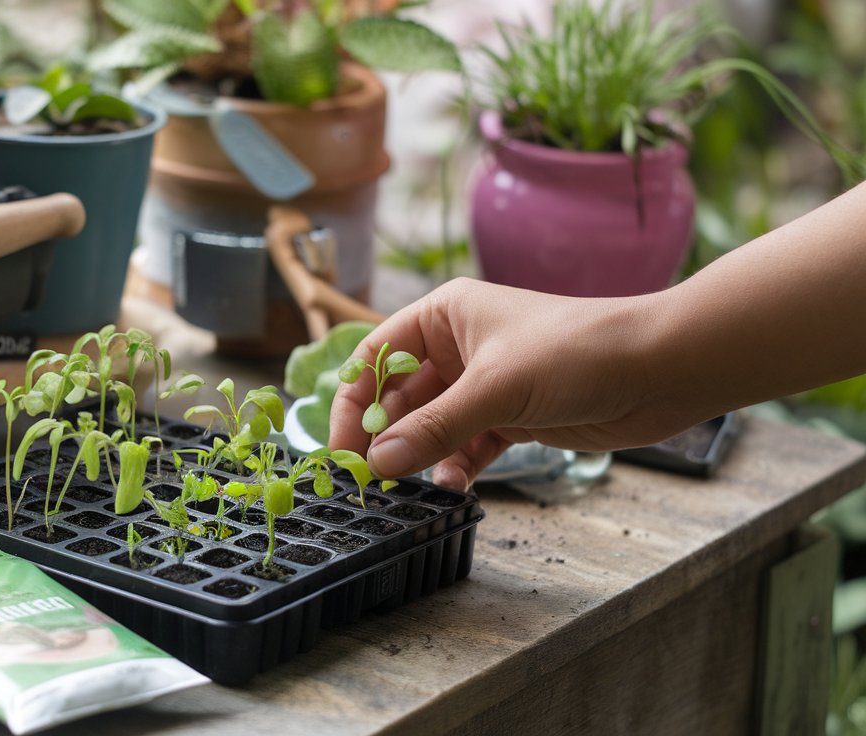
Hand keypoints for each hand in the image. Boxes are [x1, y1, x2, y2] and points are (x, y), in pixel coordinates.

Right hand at [328, 278, 703, 488]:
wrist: (660, 367)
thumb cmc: (577, 351)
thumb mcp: (495, 389)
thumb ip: (433, 427)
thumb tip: (378, 463)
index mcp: (444, 316)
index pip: (375, 357)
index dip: (351, 400)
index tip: (341, 447)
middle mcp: (458, 347)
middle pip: (398, 396)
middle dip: (383, 436)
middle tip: (367, 480)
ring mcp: (485, 385)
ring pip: (431, 426)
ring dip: (418, 456)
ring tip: (405, 490)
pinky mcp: (512, 417)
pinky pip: (466, 446)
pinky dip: (455, 467)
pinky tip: (450, 488)